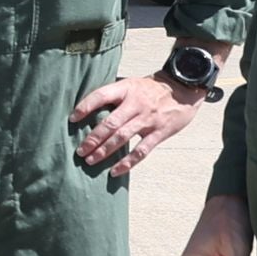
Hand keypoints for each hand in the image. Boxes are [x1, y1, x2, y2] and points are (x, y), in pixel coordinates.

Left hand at [70, 73, 202, 178]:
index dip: (85, 107)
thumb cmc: (151, 89)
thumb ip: (113, 95)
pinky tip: (114, 171)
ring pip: (122, 138)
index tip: (72, 119)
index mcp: (126, 89)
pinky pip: (141, 151)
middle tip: (79, 151)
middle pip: (110, 123)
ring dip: (104, 151)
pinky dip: (127, 163)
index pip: (101, 96)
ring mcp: (148, 119)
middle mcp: (136, 104)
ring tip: (90, 160)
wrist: (183, 88)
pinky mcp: (159, 133)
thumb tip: (87, 108)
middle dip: (93, 139)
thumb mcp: (131, 84)